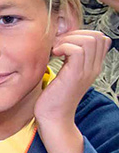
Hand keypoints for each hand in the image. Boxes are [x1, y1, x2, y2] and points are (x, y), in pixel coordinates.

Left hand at [35, 29, 109, 152]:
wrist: (53, 118)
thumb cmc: (53, 97)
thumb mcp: (65, 74)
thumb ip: (69, 60)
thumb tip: (61, 41)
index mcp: (93, 67)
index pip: (100, 38)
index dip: (82, 34)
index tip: (64, 43)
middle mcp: (93, 68)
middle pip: (97, 36)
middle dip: (75, 34)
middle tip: (58, 46)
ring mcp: (86, 72)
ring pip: (88, 41)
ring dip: (68, 40)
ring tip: (55, 51)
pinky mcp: (74, 75)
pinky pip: (76, 51)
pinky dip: (63, 47)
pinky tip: (54, 56)